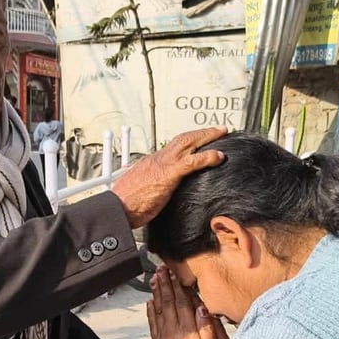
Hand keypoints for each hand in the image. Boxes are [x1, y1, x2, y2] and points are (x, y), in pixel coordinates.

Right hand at [111, 127, 226, 228]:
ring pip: (188, 142)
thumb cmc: (125, 205)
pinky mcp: (168, 174)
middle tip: (217, 130)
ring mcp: (163, 164)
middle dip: (201, 133)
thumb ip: (151, 187)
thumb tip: (156, 192)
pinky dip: (207, 157)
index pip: (173, 147)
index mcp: (150, 162)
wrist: (116, 208)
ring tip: (222, 134)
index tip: (198, 141)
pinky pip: (192, 161)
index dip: (188, 142)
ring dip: (207, 136)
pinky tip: (219, 156)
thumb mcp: (140, 191)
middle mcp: (157, 158)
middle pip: (182, 139)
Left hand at [147, 266, 228, 338]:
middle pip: (168, 301)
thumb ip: (208, 326)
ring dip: (156, 292)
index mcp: (188, 328)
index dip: (178, 285)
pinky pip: (153, 323)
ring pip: (159, 309)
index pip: (183, 301)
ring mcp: (165, 336)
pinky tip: (150, 302)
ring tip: (154, 279)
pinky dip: (151, 311)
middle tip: (161, 269)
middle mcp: (174, 330)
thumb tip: (202, 306)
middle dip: (165, 283)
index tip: (174, 273)